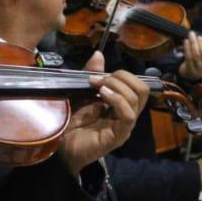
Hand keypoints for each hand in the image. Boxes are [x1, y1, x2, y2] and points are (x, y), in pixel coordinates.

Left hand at [56, 52, 148, 173]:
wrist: (59, 147)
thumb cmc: (70, 122)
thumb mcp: (81, 92)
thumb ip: (92, 75)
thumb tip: (98, 54)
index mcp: (121, 105)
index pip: (137, 84)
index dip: (120, 74)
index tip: (96, 76)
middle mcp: (127, 115)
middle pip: (142, 89)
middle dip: (122, 77)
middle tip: (99, 80)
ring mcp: (124, 126)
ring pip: (137, 98)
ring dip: (116, 86)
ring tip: (98, 87)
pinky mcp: (118, 136)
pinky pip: (128, 115)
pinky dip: (116, 99)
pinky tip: (101, 95)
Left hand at [177, 32, 201, 80]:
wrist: (191, 72)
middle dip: (201, 43)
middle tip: (198, 37)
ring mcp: (199, 71)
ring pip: (196, 55)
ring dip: (193, 43)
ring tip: (191, 36)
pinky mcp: (190, 71)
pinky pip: (188, 57)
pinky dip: (187, 48)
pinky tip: (186, 41)